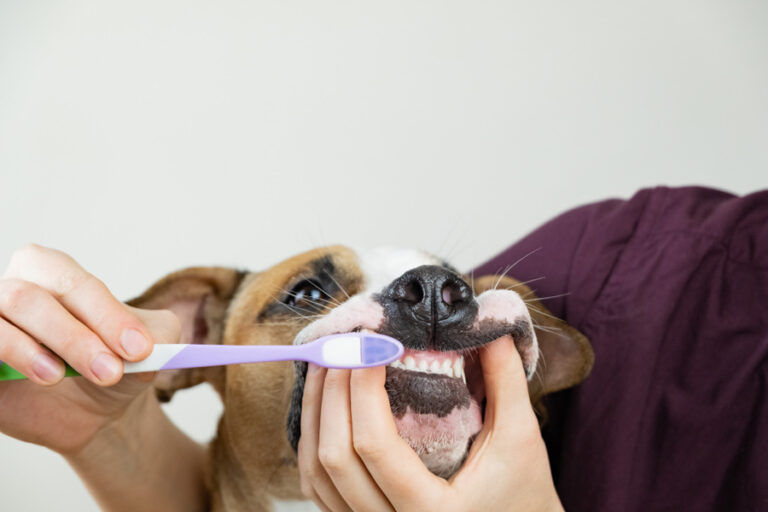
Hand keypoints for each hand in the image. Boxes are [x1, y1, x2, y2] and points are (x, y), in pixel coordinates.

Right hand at [0, 244, 179, 455]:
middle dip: (74, 337)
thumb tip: (146, 346)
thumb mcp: (150, 344)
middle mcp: (12, 291)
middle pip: (28, 298)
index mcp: (51, 272)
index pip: (72, 283)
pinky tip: (37, 378)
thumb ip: (156, 336)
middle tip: (111, 371)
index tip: (140, 349)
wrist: (96, 407)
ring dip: (32, 351)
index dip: (106, 315)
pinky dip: (7, 360)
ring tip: (61, 376)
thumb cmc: (116, 359)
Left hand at [298, 335, 563, 511]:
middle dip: (331, 394)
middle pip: (334, 458)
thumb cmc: (524, 495)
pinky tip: (323, 406)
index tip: (370, 345)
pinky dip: (313, 442)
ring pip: (317, 474)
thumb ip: (505, 380)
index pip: (373, 445)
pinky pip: (319, 487)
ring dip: (314, 415)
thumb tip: (489, 325)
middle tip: (343, 346)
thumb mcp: (521, 438)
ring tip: (325, 366)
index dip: (362, 388)